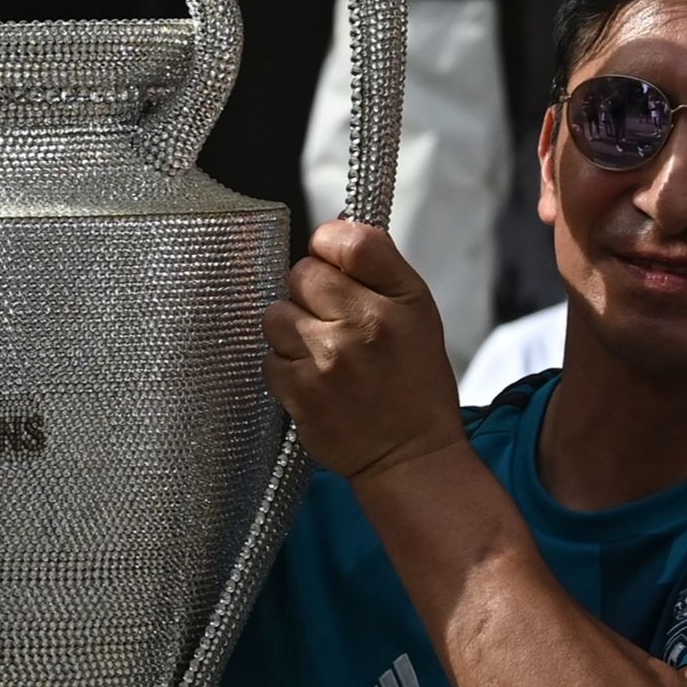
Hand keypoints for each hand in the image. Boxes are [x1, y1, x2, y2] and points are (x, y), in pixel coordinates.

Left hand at [262, 220, 464, 483]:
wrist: (410, 456)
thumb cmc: (414, 382)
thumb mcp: (418, 313)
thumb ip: (377, 268)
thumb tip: (332, 231)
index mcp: (398, 302)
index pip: (348, 241)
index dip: (330, 247)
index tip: (334, 265)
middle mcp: (362, 327)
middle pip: (301, 274)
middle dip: (309, 292)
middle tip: (333, 319)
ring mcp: (326, 361)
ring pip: (276, 314)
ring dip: (291, 329)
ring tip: (322, 352)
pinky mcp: (299, 393)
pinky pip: (269, 357)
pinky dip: (285, 365)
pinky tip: (313, 379)